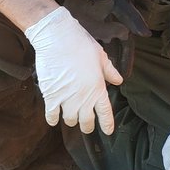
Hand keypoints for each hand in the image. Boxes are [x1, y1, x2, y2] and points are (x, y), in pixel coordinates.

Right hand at [24, 7, 123, 133]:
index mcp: (98, 88)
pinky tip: (54, 119)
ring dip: (71, 119)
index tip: (108, 131)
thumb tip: (119, 81)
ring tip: (70, 115)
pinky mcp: (50, 96)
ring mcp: (66, 98)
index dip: (107, 125)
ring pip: (70, 120)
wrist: (56, 37)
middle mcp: (84, 97)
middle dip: (87, 125)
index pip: (105, 113)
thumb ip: (110, 71)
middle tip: (86, 125)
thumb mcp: (100, 56)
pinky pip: (52, 116)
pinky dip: (53, 119)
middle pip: (86, 121)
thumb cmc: (80, 43)